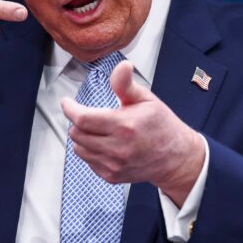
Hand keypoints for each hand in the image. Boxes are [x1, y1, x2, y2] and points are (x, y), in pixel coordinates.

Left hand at [61, 60, 205, 205]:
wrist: (175, 158)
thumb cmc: (161, 126)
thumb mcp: (146, 99)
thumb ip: (126, 84)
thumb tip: (122, 66)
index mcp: (125, 126)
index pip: (83, 119)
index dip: (70, 109)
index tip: (67, 103)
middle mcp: (117, 148)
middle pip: (77, 134)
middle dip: (77, 121)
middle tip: (87, 114)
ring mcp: (114, 165)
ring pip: (79, 149)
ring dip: (82, 136)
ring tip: (97, 129)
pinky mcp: (111, 176)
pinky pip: (88, 161)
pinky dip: (90, 150)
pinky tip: (104, 143)